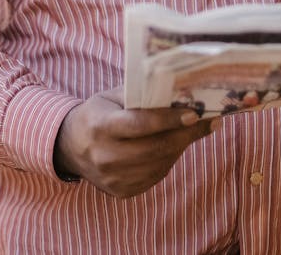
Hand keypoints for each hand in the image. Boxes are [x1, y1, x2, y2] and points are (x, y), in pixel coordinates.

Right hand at [53, 87, 220, 197]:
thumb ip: (140, 95)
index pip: (140, 124)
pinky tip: (176, 145)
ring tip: (197, 130)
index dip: (169, 119)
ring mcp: (112, 178)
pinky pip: (155, 175)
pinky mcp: (121, 191)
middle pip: (155, 147)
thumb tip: (182, 90)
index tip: (195, 113)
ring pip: (159, 163)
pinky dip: (169, 159)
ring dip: (182, 146)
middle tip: (209, 121)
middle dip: (186, 134)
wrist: (70, 147)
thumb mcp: (112, 98)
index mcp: (101, 126)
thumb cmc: (98, 113)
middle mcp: (105, 155)